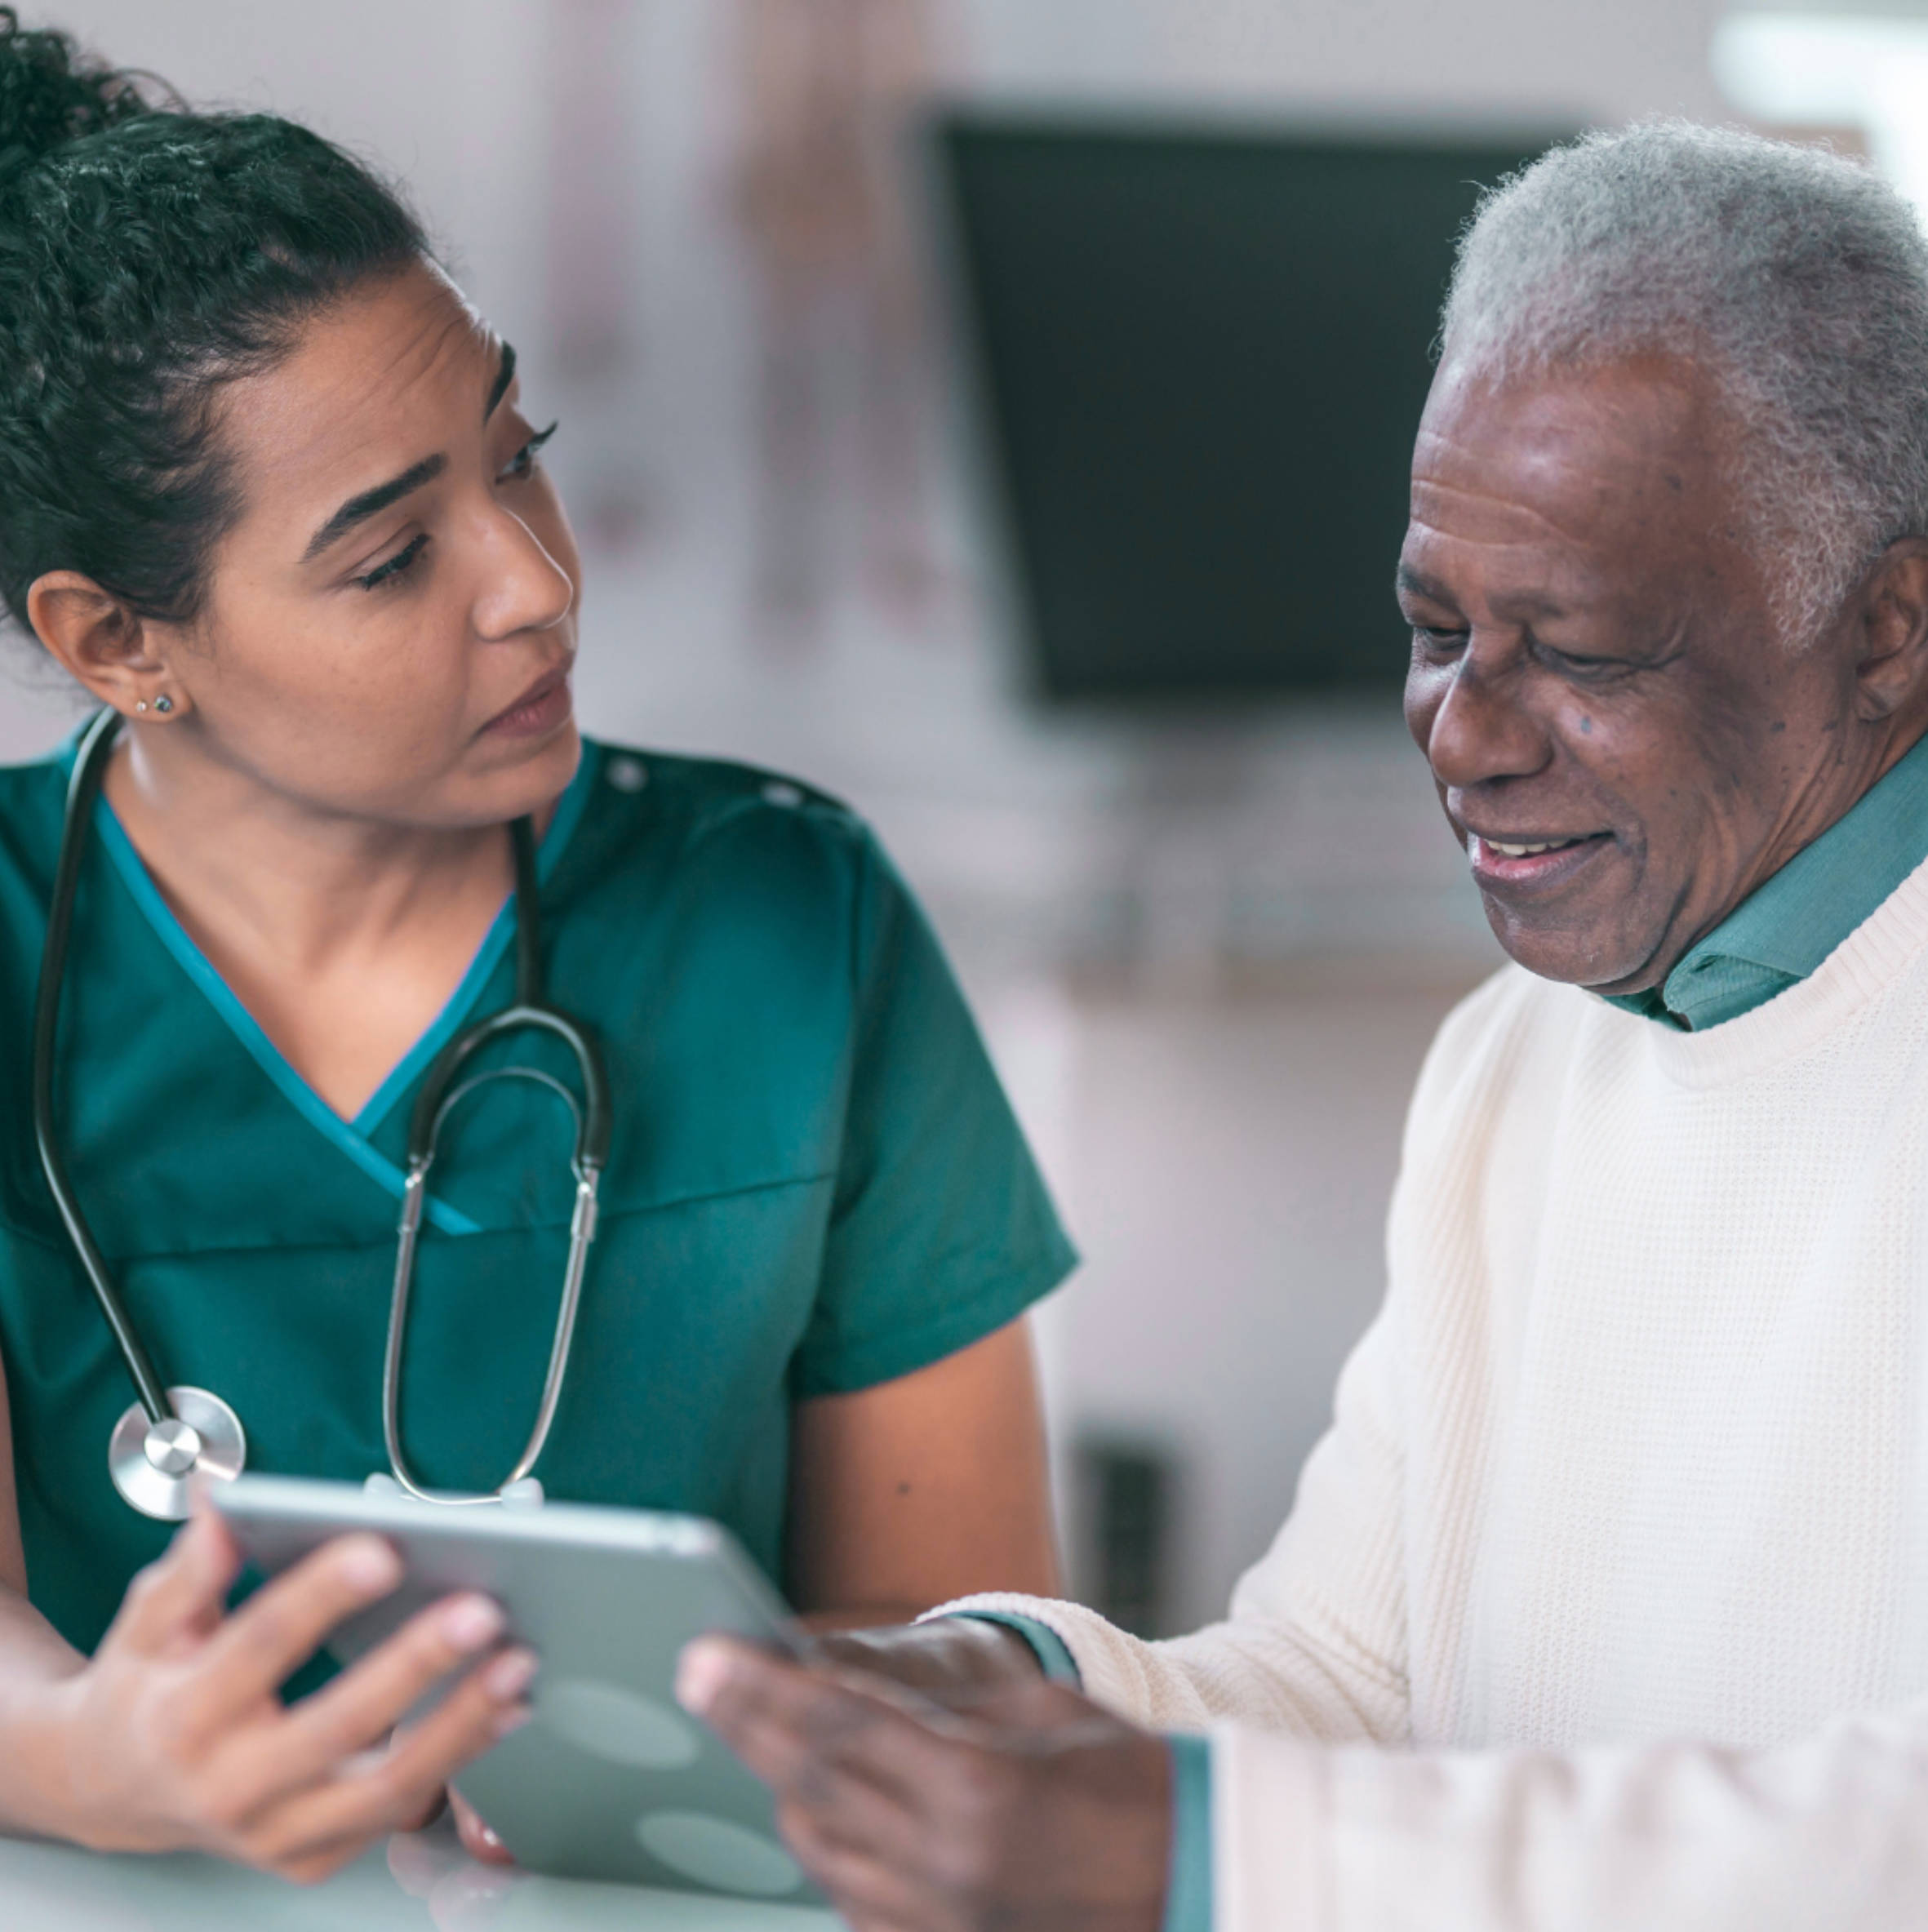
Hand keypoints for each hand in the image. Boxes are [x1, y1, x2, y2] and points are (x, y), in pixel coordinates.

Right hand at [40, 1498, 535, 1882]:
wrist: (114, 1792)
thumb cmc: (145, 1694)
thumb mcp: (147, 1623)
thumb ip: (191, 1566)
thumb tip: (221, 1500)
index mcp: (182, 1716)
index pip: (260, 1647)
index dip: (320, 1596)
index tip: (382, 1550)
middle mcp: (228, 1786)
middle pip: (336, 1726)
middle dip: (415, 1666)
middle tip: (480, 1611)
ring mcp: (274, 1833)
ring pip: (383, 1789)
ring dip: (461, 1724)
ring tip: (517, 1663)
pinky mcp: (312, 1856)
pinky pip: (397, 1812)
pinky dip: (460, 1760)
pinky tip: (504, 1708)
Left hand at [677, 1635, 1171, 1931]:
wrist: (1198, 1884)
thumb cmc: (1132, 1787)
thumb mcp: (1040, 1716)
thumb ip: (939, 1708)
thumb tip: (846, 1685)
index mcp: (977, 1795)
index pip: (837, 1729)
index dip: (761, 1688)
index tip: (704, 1655)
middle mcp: (944, 1873)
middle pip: (809, 1790)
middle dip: (748, 1728)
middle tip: (700, 1677)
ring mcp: (938, 1929)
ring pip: (819, 1852)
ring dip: (784, 1787)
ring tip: (754, 1728)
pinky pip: (853, 1900)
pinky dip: (830, 1848)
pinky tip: (822, 1803)